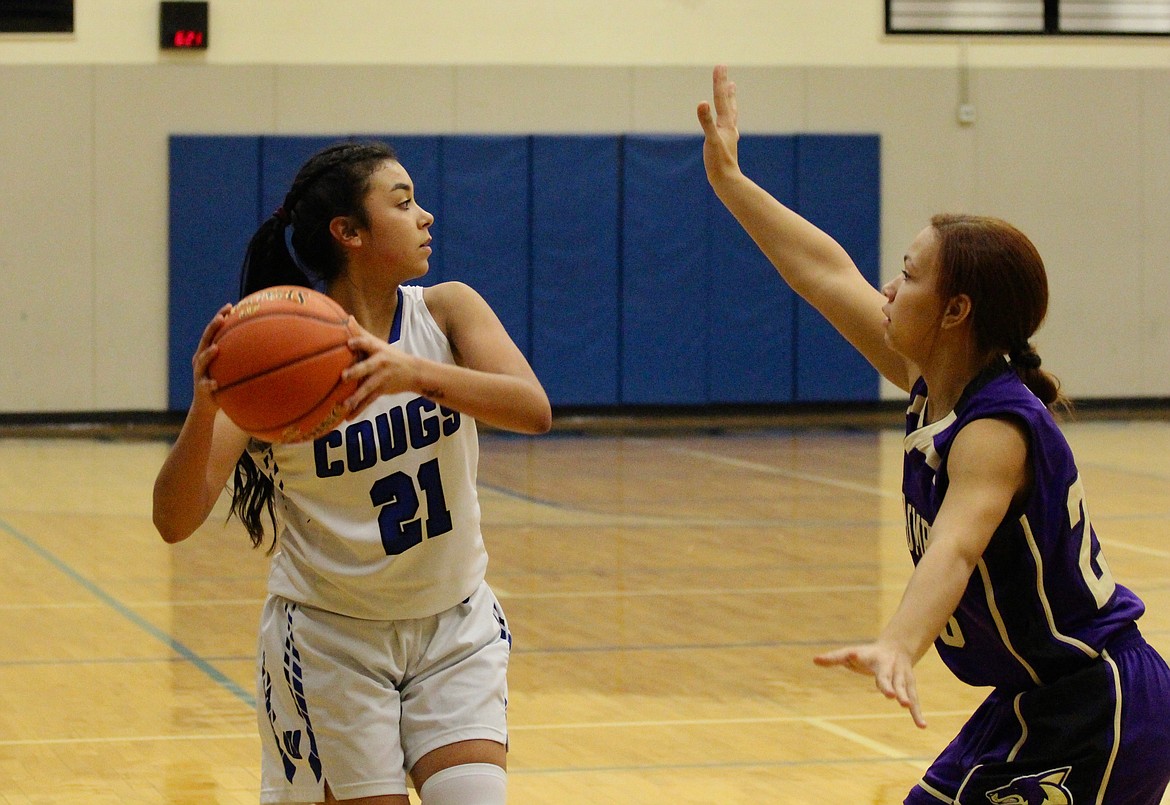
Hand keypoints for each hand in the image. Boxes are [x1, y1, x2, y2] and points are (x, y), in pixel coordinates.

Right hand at [191, 303, 232, 408]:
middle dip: (212, 328)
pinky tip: (215, 383)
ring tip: (216, 348)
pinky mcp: (201, 390)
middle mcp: (200, 361)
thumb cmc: (222, 384)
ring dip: (208, 355)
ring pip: (201, 362)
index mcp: (207, 353)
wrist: (206, 406)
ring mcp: (199, 374)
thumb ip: (240, 356)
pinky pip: (205, 386)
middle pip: (204, 341)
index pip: (213, 332)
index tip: (230, 306)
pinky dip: (210, 384)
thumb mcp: (230, 368)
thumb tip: (266, 344)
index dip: (220, 318)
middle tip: (221, 318)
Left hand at [343, 317, 421, 417]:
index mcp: (378, 350)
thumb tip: (347, 317)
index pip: (368, 344)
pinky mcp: (382, 390)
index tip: (349, 343)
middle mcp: (380, 364)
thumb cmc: (391, 355)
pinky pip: (369, 402)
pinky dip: (358, 410)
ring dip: (356, 397)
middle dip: (356, 372)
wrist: (414, 372)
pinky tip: (348, 418)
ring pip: (368, 388)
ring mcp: (382, 378)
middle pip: (367, 367)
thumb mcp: (378, 343)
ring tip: (345, 404)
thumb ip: (361, 333)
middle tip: (344, 376)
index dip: (359, 342)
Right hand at [696, 64, 740, 181]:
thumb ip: (706, 121)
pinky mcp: (725, 144)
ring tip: (731, 89)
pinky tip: (726, 122)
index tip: (719, 65)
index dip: (719, 82)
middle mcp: (729, 127)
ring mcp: (728, 135)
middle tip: (725, 73)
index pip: (721, 98)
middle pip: (728, 102)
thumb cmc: (719, 162)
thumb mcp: (710, 140)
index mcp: (726, 124)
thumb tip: (701, 103)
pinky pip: (726, 127)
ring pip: (730, 113)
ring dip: (729, 100)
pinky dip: (726, 119)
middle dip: (725, 87)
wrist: (727, 180)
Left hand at [814, 642, 926, 727]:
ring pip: (905, 689)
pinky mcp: (910, 687)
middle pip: (889, 678)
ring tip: (906, 707)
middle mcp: (890, 667)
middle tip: (892, 696)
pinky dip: (917, 713)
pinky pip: (915, 701)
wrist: (897, 647)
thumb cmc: (868, 654)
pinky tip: (922, 726)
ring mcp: (902, 677)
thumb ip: (834, 658)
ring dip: (906, 698)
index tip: (858, 660)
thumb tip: (814, 660)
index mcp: (875, 659)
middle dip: (891, 686)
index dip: (864, 664)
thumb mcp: (850, 654)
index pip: (868, 663)